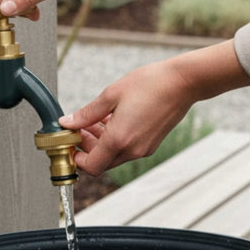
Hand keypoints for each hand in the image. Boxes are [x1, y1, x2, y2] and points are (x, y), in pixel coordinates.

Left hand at [59, 59, 194, 176]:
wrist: (183, 82)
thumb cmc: (149, 84)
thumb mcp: (111, 95)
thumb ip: (87, 113)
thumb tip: (67, 123)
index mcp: (119, 139)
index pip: (91, 166)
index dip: (77, 159)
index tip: (71, 143)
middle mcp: (132, 150)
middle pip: (101, 162)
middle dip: (87, 148)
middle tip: (80, 127)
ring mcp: (143, 149)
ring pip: (114, 156)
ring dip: (101, 143)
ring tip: (95, 119)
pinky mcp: (151, 144)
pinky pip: (126, 149)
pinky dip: (115, 139)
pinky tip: (113, 119)